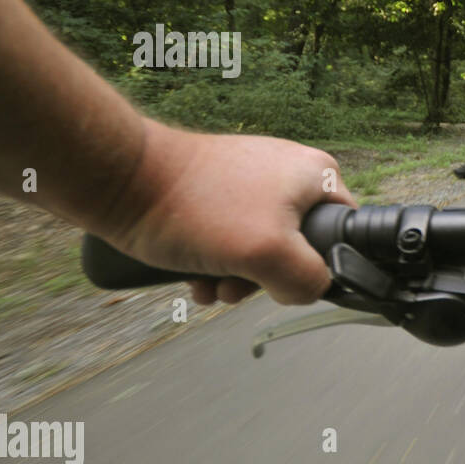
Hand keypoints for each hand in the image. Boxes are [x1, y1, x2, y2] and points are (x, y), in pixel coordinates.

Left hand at [104, 119, 355, 305]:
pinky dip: (214, 264)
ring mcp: (251, 182)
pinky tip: (192, 274)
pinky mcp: (217, 192)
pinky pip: (230, 240)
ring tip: (207, 280)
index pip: (344, 235)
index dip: (317, 268)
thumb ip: (308, 281)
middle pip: (299, 249)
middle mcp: (289, 172)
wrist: (119, 181)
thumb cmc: (193, 207)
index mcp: (317, 174)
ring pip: (260, 250)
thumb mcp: (269, 253)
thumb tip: (309, 291)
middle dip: (264, 280)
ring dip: (235, 278)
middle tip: (236, 282)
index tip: (281, 277)